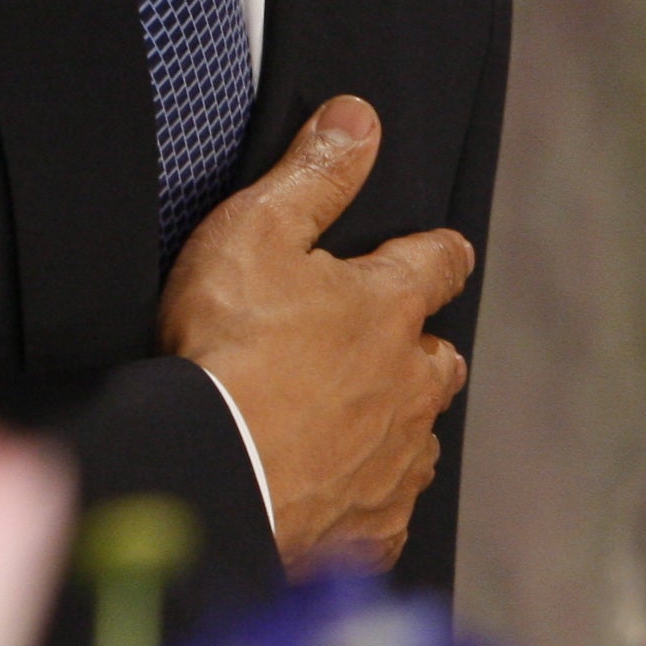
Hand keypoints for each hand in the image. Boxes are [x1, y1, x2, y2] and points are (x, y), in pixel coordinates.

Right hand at [159, 94, 474, 570]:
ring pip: (418, 437)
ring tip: (351, 424)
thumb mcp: (258, 233)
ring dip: (395, 425)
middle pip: (439, 359)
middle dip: (420, 349)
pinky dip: (365, 499)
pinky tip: (334, 498)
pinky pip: (385, 512)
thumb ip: (314, 173)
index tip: (441, 253)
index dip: (438, 253)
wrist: (204, 476)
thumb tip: (359, 118)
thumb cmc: (226, 350)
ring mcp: (393, 462)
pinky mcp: (369, 528)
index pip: (439, 263)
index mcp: (389, 308)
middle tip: (383, 347)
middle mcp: (409, 385)